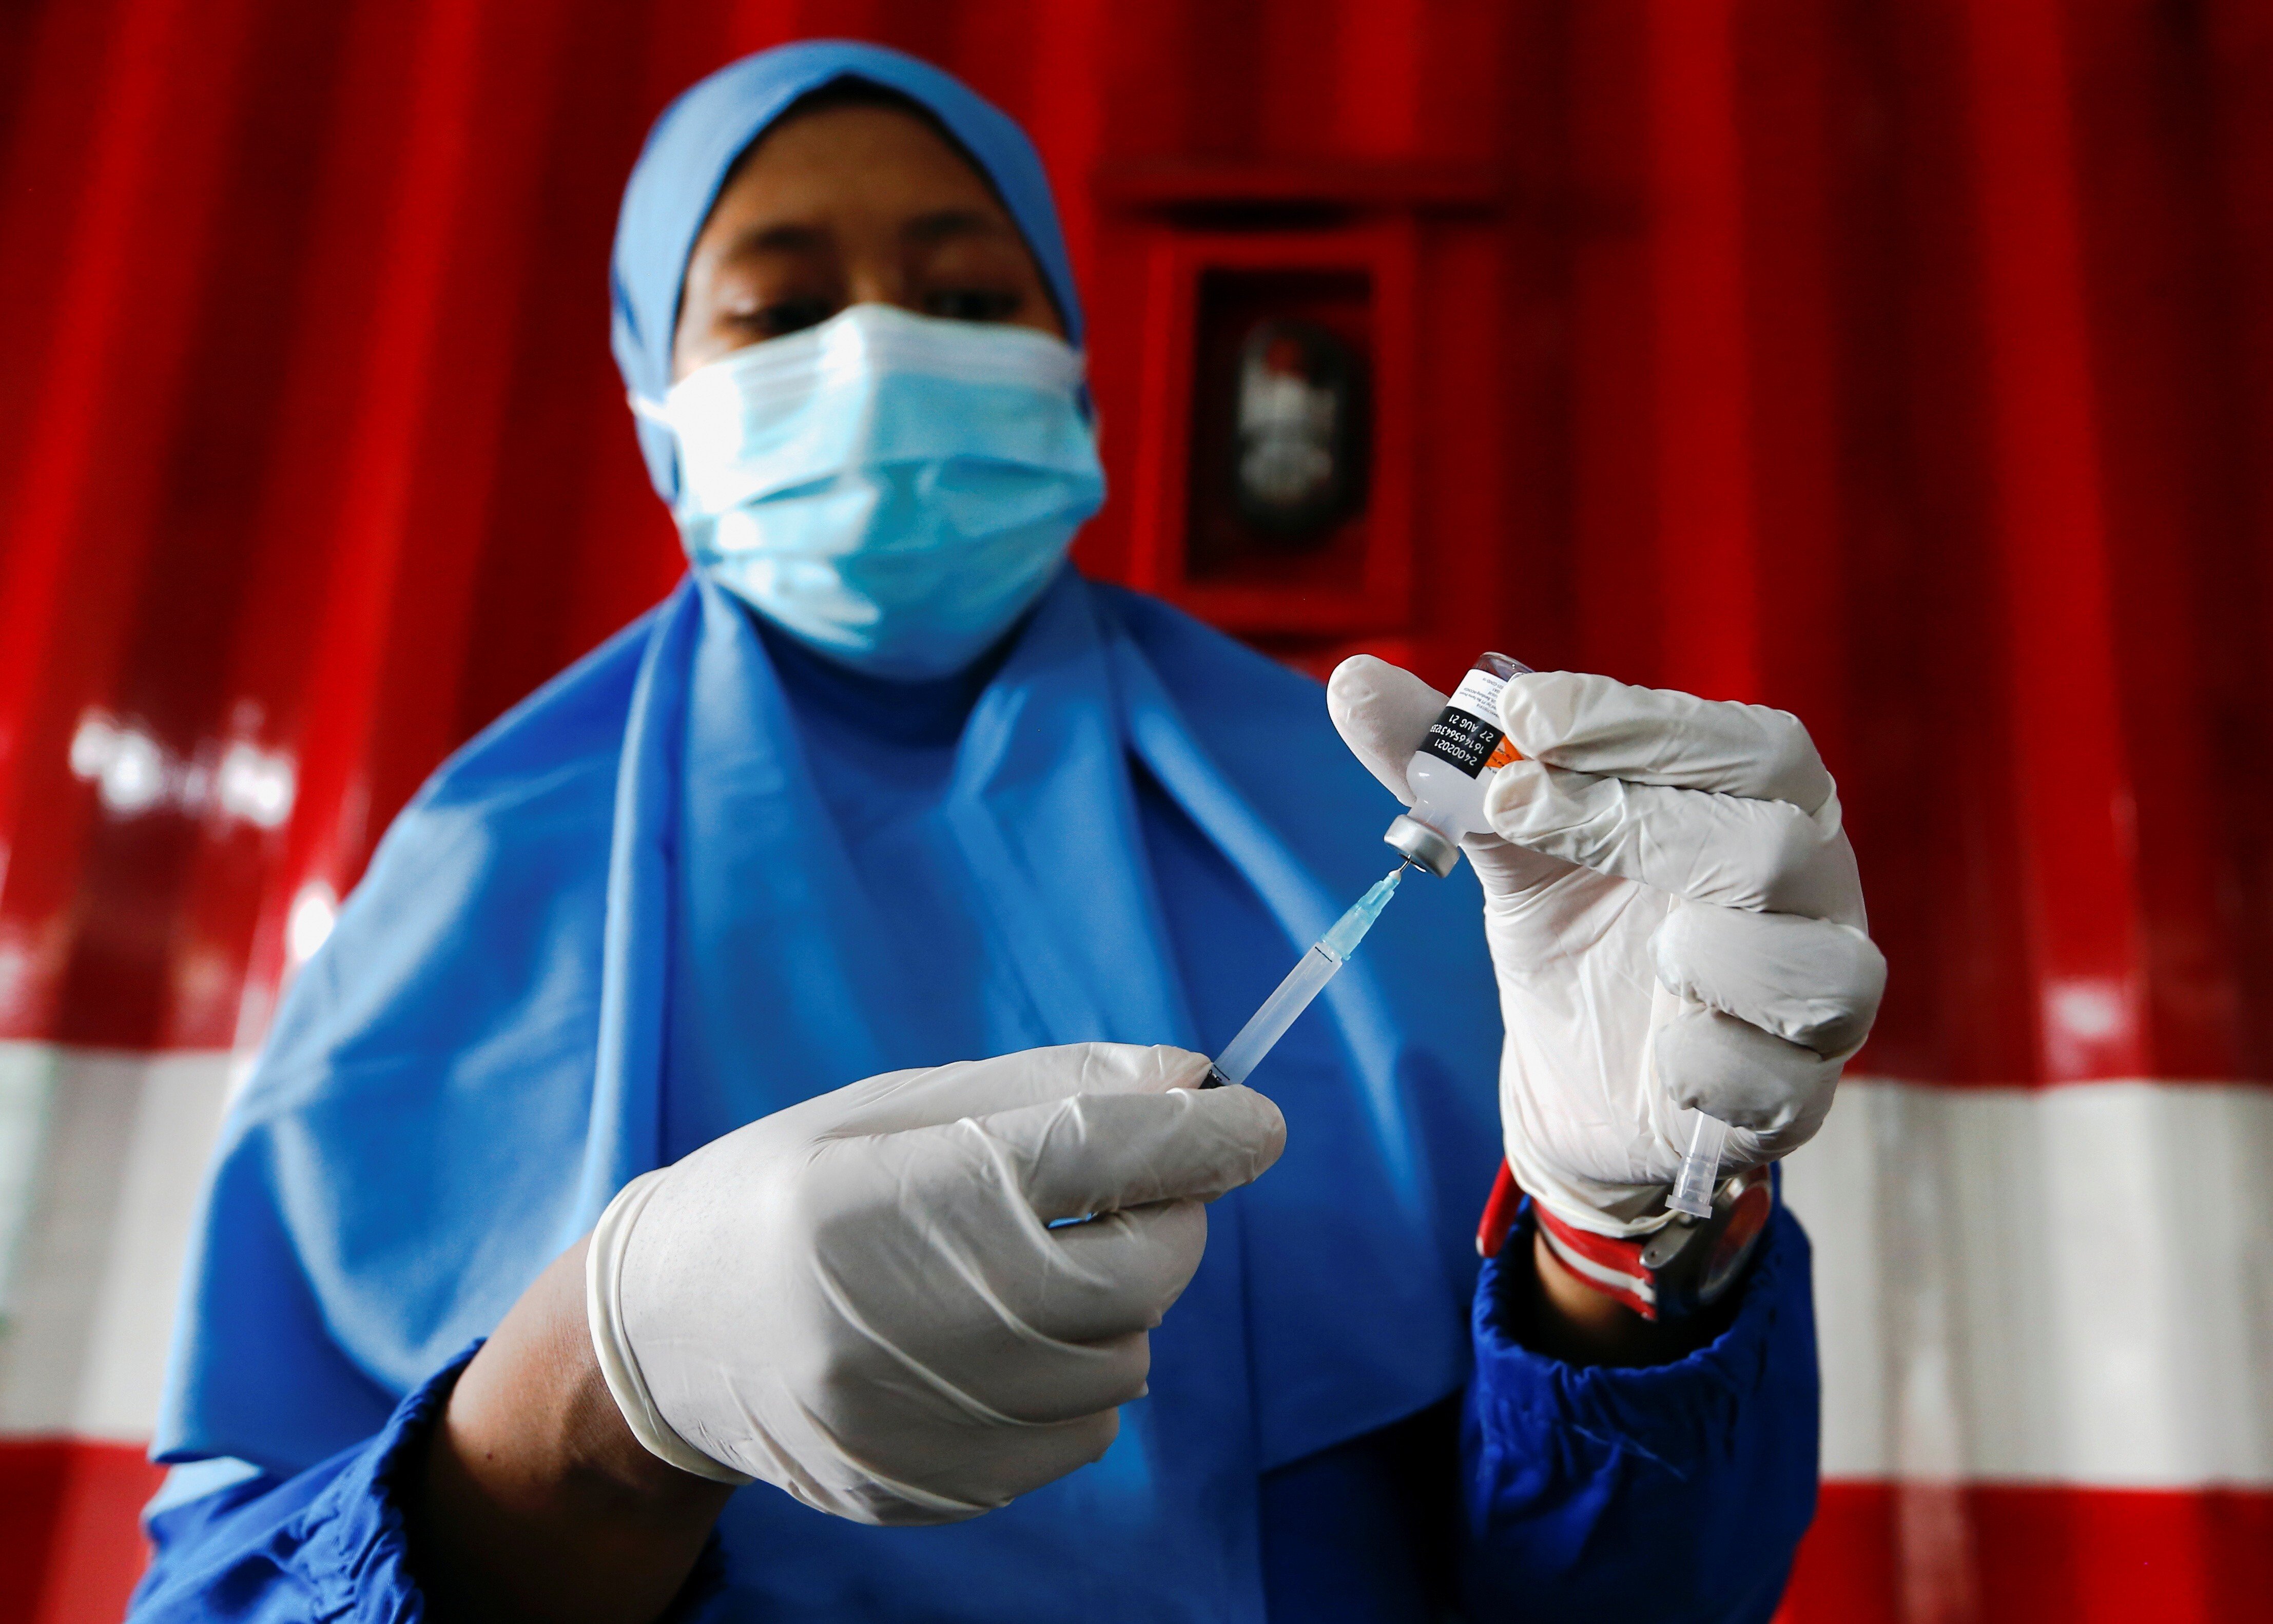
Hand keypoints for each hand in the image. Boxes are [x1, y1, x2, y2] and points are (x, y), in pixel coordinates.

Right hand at [586, 1043, 1283, 1521]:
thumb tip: (1194, 1080)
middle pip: (1128, 1279)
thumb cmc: (789, 1188)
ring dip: (1120, 1305)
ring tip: (1036, 1265)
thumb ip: (1051, 1088)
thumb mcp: (900, 1107)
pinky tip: (1003, 1339)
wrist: (664, 1336)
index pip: (1084, 1158)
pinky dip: (1079, 1378)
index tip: (1254, 1116)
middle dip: (1165, 1221)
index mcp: (878, 1198)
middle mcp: (892, 1325)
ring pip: (1121, 1363)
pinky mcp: (930, 1493)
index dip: (1190, 1134)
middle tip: (1133, 1188)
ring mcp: (911, 1426)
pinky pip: (1081, 1437)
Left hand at [1329, 658, 1883, 1236]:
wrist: (1578, 1080)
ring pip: (1817, 968)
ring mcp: (1819, 1001)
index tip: (1519, 710)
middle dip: (1639, 823)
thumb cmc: (1575, 932)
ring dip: (1700, 956)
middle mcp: (1815, 894)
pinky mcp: (1796, 1101)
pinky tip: (1654, 1060)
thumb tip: (1353, 680)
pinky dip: (1701, 1068)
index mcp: (1766, 806)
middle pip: (1779, 843)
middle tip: (1509, 810)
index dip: (1638, 724)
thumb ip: (1452, 762)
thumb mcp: (1509, 841)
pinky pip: (1775, 1084)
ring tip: (1636, 954)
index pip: (1750, 746)